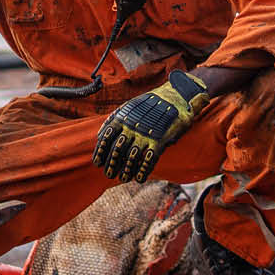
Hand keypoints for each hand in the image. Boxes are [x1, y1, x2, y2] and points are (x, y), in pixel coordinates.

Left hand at [93, 69, 209, 182]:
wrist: (177, 95)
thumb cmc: (152, 103)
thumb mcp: (131, 106)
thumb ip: (115, 120)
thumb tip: (99, 135)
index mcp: (123, 117)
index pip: (107, 136)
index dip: (101, 151)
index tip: (97, 163)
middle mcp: (132, 127)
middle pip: (117, 149)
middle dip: (112, 164)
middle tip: (109, 174)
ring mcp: (146, 134)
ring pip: (132, 157)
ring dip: (126, 170)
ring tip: (123, 178)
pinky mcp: (160, 141)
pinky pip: (149, 159)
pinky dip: (143, 170)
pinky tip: (140, 178)